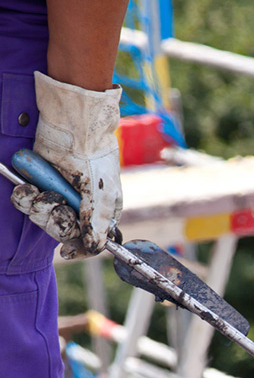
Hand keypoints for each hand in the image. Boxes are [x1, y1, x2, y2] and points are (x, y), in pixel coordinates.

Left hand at [12, 71, 121, 259]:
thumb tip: (95, 247)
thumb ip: (98, 226)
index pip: (91, 240)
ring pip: (44, 219)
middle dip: (55, 221)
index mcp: (102, 212)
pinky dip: (26, 198)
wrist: (74, 126)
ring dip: (39, 208)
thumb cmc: (95, 159)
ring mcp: (60, 195)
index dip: (79, 248)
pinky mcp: (41, 184)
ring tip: (41, 191)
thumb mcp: (102, 197)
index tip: (67, 252)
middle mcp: (81, 206)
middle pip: (63, 231)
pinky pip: (29, 203)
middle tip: (55, 205)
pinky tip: (30, 187)